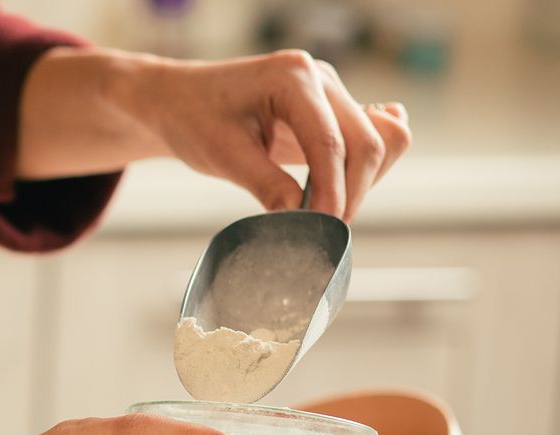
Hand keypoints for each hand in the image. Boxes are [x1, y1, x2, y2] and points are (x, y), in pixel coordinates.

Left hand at [128, 50, 411, 221]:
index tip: (324, 229)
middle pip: (367, 141)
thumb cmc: (193, 119)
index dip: (332, 191)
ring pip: (380, 139)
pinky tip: (337, 189)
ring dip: (362, 181)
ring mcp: (330, 91)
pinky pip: (369, 137)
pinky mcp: (331, 109)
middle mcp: (320, 78)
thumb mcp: (223, 156)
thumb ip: (266, 185)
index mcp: (292, 77)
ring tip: (325, 213)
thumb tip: (302, 221)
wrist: (178, 100)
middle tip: (323, 232)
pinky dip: (362, 168)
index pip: (330, 142)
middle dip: (352, 192)